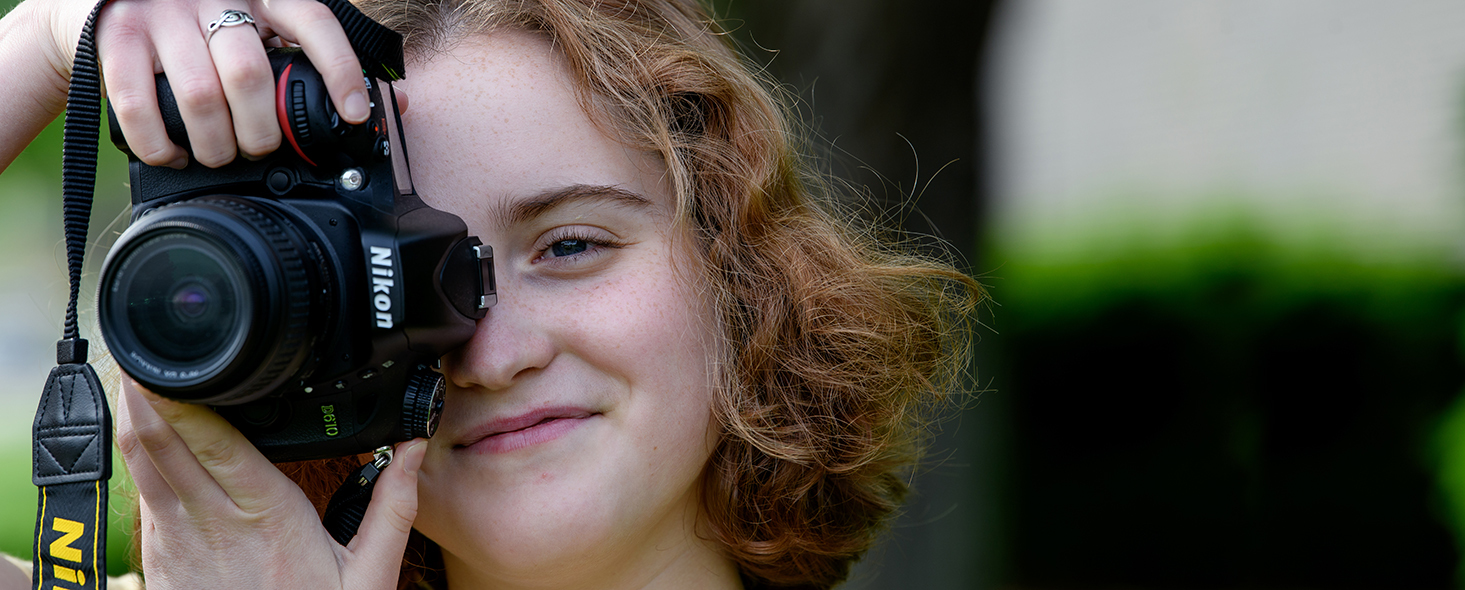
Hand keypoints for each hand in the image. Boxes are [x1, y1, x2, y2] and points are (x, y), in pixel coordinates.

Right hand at [87, 0, 369, 168]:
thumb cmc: (203, 23)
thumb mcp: (262, 25)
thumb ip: (317, 58)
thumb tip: (391, 102)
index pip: (314, 23)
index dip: (340, 71)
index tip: (354, 113)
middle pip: (249, 75)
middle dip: (261, 132)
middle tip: (259, 148)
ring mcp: (161, 15)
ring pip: (200, 96)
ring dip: (215, 145)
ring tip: (219, 156)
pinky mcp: (116, 39)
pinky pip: (139, 107)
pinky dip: (160, 146)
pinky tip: (175, 154)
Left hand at [116, 380, 425, 589]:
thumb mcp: (369, 575)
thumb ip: (391, 506)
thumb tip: (411, 446)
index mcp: (265, 514)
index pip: (210, 442)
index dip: (180, 397)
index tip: (169, 361)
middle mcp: (211, 521)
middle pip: (162, 441)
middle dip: (147, 390)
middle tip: (141, 346)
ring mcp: (178, 539)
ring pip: (141, 462)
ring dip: (134, 415)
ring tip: (135, 372)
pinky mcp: (160, 557)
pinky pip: (144, 492)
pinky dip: (139, 454)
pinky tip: (144, 430)